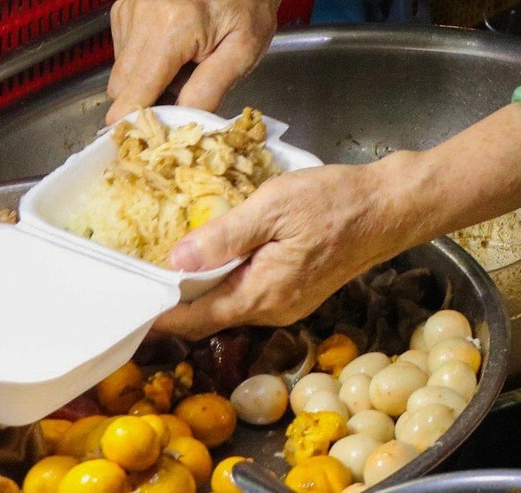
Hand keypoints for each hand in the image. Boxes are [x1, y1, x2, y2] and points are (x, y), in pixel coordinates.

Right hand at [106, 0, 279, 124]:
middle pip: (122, 91)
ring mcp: (128, 11)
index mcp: (171, 25)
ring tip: (184, 68)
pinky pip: (123, 62)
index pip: (134, 93)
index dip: (142, 123)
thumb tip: (176, 126)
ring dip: (148, 86)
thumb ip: (208, 92)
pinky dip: (145, 68)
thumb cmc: (248, 13)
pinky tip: (173, 54)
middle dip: (150, 103)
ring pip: (120, 79)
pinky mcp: (122, 12)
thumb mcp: (243, 56)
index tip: (160, 138)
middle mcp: (141, 15)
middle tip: (186, 94)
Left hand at [156, 163, 410, 336]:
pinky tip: (219, 255)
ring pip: (232, 302)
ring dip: (202, 288)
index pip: (197, 319)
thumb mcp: (273, 207)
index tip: (129, 308)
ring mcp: (289, 304)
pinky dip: (228, 279)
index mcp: (263, 294)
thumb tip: (176, 261)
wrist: (391, 207)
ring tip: (171, 263)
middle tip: (140, 278)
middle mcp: (274, 310)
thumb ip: (224, 236)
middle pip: (211, 314)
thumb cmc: (337, 202)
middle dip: (175, 301)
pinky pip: (252, 292)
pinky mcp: (300, 290)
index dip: (160, 316)